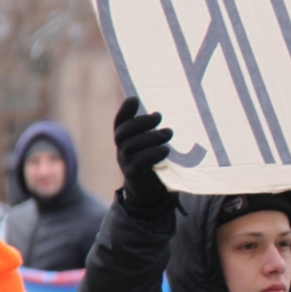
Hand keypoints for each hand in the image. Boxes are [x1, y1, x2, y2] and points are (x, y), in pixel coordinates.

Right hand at [114, 97, 173, 215]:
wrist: (150, 191)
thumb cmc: (155, 162)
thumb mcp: (153, 144)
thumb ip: (155, 130)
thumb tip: (170, 111)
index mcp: (125, 140)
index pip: (120, 123)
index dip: (125, 110)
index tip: (135, 99)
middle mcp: (122, 150)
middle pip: (123, 133)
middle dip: (141, 122)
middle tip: (158, 116)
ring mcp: (126, 163)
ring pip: (131, 147)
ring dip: (150, 137)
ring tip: (168, 133)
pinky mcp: (135, 175)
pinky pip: (139, 163)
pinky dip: (153, 154)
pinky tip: (165, 150)